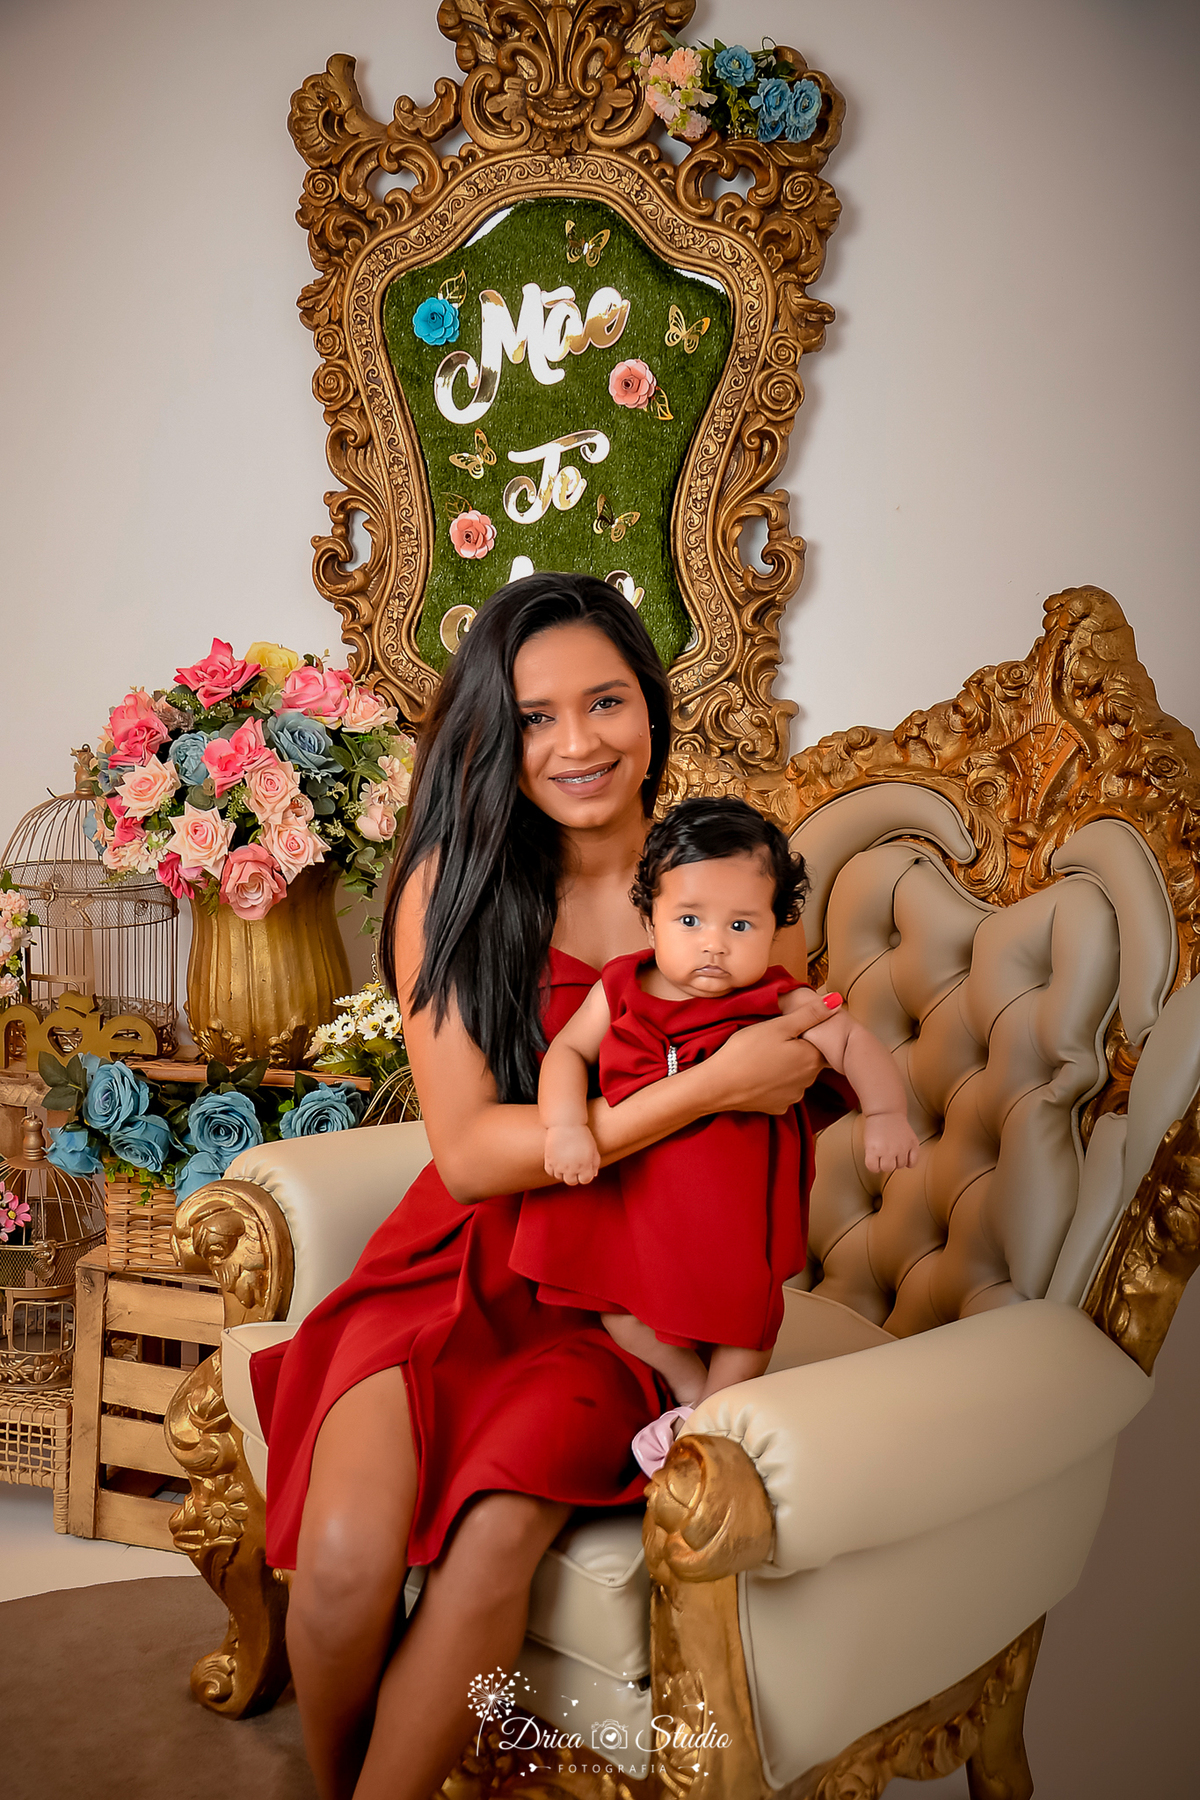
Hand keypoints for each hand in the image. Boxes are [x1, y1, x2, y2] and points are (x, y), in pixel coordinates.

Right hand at [544, 1123, 600, 1184]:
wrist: (566, 1123)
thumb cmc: (582, 1134)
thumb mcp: (593, 1148)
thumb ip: (595, 1163)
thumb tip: (594, 1174)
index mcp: (584, 1166)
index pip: (585, 1180)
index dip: (585, 1175)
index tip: (584, 1169)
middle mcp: (571, 1168)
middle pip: (572, 1181)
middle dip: (574, 1176)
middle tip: (575, 1167)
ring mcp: (559, 1165)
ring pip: (560, 1177)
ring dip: (563, 1172)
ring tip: (566, 1162)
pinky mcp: (549, 1160)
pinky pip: (550, 1172)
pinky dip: (554, 1170)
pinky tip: (558, 1162)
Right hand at [707, 996, 838, 1114]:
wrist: (718, 1085)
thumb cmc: (746, 1051)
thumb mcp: (778, 1026)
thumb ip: (809, 1014)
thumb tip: (837, 1002)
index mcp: (811, 1058)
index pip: (821, 1042)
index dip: (806, 1033)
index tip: (789, 1030)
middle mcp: (808, 1081)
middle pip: (809, 1060)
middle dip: (797, 1050)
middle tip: (773, 1040)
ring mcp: (793, 1097)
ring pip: (796, 1076)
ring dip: (786, 1067)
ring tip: (764, 1057)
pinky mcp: (777, 1108)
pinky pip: (782, 1091)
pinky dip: (774, 1083)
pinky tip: (759, 1074)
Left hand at [863, 1112, 919, 1173]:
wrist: (886, 1112)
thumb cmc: (875, 1127)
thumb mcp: (868, 1143)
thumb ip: (872, 1157)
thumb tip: (880, 1169)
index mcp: (874, 1149)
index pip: (873, 1168)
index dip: (873, 1166)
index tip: (875, 1161)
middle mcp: (888, 1150)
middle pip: (888, 1168)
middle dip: (885, 1164)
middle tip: (885, 1157)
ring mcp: (902, 1147)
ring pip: (900, 1166)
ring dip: (897, 1162)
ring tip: (894, 1153)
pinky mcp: (912, 1144)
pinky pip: (913, 1162)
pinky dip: (909, 1163)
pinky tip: (905, 1157)